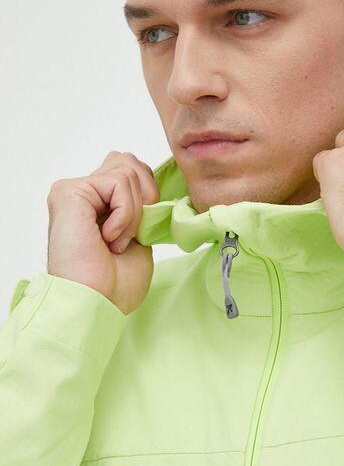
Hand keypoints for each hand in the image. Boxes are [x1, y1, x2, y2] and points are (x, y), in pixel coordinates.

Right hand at [47, 151, 160, 314]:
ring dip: (134, 213)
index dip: (148, 194)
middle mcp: (82, 194)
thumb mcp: (139, 239)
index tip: (144, 231)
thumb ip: (140, 209)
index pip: (131, 171)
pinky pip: (118, 182)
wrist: (96, 304)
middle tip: (136, 234)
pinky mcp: (70, 192)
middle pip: (128, 162)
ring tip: (117, 242)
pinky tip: (109, 239)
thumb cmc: (113, 285)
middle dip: (145, 196)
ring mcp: (74, 191)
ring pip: (127, 172)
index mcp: (97, 205)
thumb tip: (153, 190)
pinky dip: (125, 214)